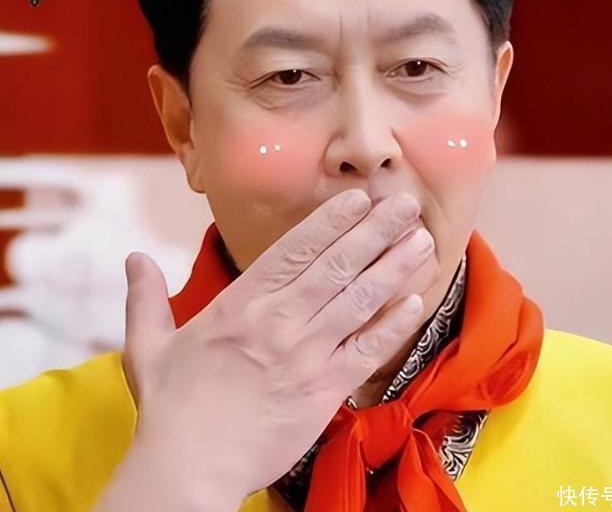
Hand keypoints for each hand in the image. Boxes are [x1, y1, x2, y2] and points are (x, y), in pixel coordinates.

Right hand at [118, 190, 433, 504]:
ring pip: (360, 299)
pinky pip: (367, 349)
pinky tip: (415, 300)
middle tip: (405, 203)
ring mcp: (307, 353)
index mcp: (242, 304)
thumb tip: (132, 258)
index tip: (359, 197)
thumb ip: (145, 297)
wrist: (189, 469)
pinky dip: (393, 324)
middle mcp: (281, 320)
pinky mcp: (325, 389)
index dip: (331, 221)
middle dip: (376, 231)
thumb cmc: (170, 408)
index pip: (295, 249)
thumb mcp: (148, 347)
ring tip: (423, 240)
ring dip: (394, 266)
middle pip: (337, 265)